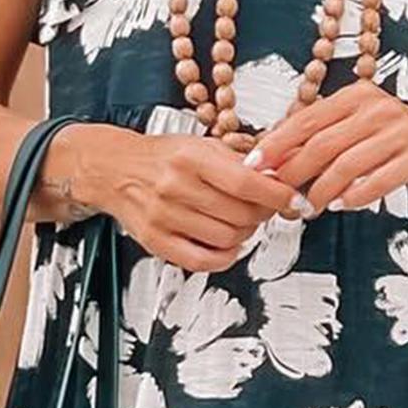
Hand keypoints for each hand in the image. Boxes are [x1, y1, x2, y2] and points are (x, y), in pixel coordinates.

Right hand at [101, 130, 297, 272]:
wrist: (114, 169)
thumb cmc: (161, 157)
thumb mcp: (201, 146)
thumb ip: (240, 162)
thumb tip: (280, 177)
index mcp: (190, 157)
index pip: (246, 182)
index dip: (277, 194)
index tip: (293, 200)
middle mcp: (175, 187)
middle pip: (240, 214)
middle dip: (262, 214)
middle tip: (264, 208)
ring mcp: (164, 217)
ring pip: (227, 238)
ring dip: (245, 234)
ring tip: (241, 222)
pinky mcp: (156, 241)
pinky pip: (202, 261)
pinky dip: (224, 257)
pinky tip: (227, 244)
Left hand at [246, 81, 407, 214]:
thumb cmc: (392, 142)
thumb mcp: (357, 129)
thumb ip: (321, 139)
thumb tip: (271, 162)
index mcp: (355, 95)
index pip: (306, 120)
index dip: (276, 144)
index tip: (253, 167)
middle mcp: (377, 107)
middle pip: (323, 144)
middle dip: (294, 174)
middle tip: (278, 198)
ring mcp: (401, 129)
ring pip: (347, 165)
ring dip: (321, 192)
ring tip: (307, 209)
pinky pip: (379, 179)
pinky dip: (356, 196)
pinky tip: (340, 206)